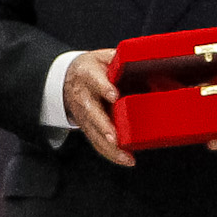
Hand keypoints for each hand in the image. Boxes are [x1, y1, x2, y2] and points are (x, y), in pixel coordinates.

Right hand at [61, 48, 133, 167]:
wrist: (68, 77)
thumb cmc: (93, 67)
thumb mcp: (104, 56)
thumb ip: (121, 59)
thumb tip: (148, 60)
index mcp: (88, 74)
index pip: (95, 81)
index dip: (103, 88)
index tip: (114, 95)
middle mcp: (83, 96)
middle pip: (92, 112)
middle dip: (103, 126)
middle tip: (114, 137)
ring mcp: (83, 114)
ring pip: (94, 132)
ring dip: (109, 147)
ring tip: (126, 157)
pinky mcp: (87, 127)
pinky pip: (96, 142)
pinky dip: (110, 154)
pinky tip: (125, 160)